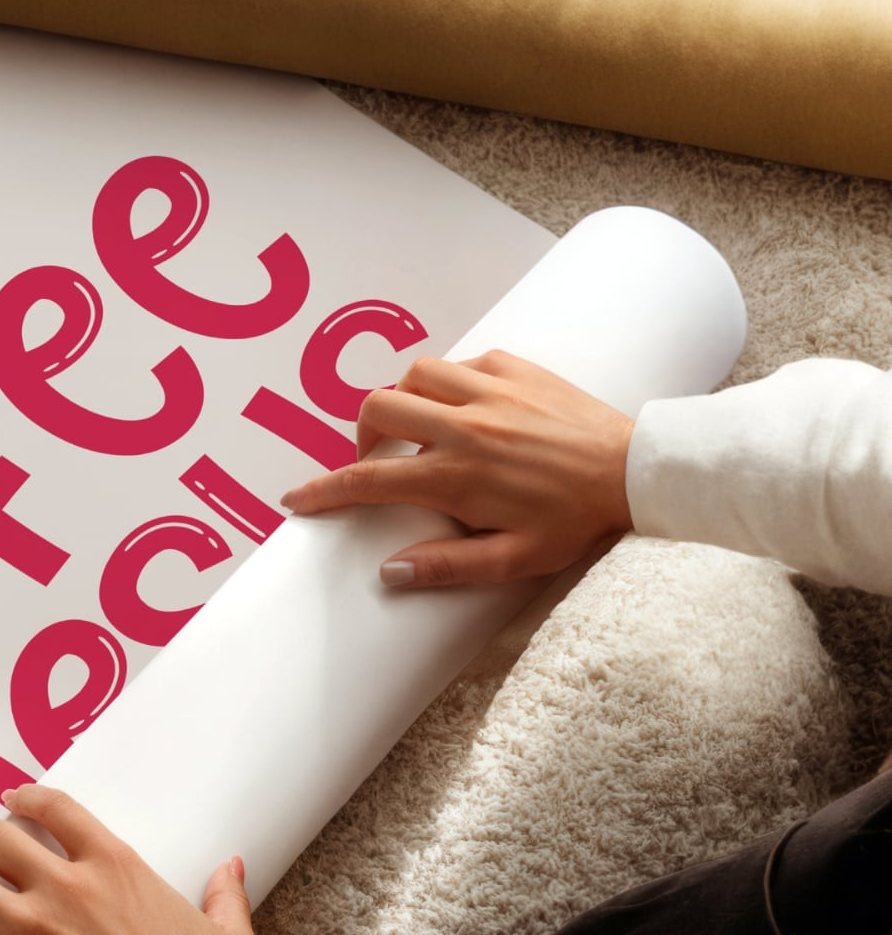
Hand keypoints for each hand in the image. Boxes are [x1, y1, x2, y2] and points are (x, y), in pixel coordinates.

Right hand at [280, 350, 634, 588]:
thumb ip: (448, 566)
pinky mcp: (515, 368)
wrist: (637, 471)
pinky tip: (464, 406)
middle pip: (377, 409)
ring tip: (417, 427)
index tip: (296, 499)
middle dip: (361, 435)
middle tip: (377, 460)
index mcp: (456, 475)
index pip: (368, 481)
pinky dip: (449, 381)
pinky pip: (461, 362)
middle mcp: (463, 426)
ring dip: (403, 400)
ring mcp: (489, 390)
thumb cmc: (577, 521)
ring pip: (413, 374)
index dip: (323, 491)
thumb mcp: (515, 560)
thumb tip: (389, 572)